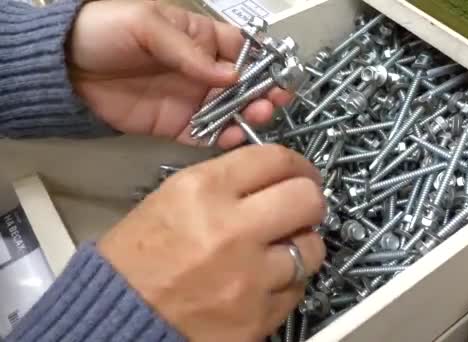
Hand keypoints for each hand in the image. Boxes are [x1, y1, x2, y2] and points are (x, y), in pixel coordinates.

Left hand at [68, 0, 289, 148]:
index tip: (277, 77)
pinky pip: (206, 134)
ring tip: (256, 119)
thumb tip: (231, 75)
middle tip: (269, 103)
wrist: (65, 69)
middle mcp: (202, 71)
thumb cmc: (106, 32)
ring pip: (230, 111)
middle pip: (244, 85)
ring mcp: (191, 100)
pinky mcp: (177, 126)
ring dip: (248, 117)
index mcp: (200, 39)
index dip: (262, 63)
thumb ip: (190, 51)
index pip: (241, 50)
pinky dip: (223, 138)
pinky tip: (234, 137)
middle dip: (262, 94)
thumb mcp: (149, 25)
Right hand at [98, 145, 325, 340]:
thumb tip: (271, 181)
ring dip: (302, 245)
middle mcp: (232, 230)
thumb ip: (225, 184)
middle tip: (300, 208)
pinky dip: (287, 282)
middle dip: (309, 199)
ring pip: (312, 248)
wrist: (117, 320)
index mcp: (203, 191)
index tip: (300, 172)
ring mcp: (250, 277)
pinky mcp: (258, 316)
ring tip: (282, 249)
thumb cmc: (135, 259)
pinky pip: (297, 288)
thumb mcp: (170, 199)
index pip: (275, 160)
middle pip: (307, 199)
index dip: (297, 163)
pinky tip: (265, 281)